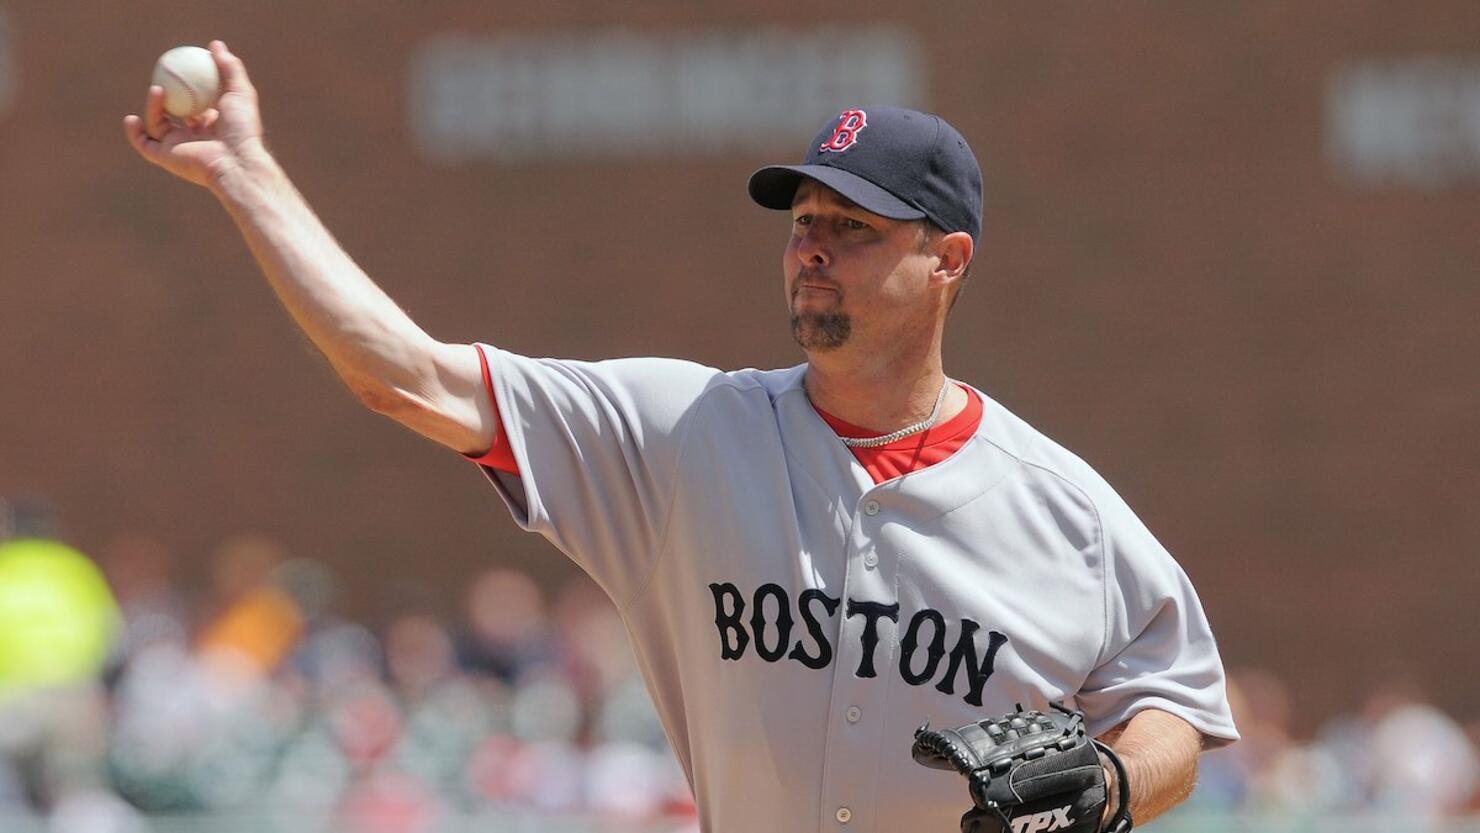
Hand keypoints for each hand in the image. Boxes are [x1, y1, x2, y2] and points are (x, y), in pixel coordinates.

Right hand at [123, 40, 265, 187]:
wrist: (235, 159)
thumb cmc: (241, 128)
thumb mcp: (240, 91)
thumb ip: (229, 67)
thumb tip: (215, 44)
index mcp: (213, 124)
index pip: (196, 104)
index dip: (187, 87)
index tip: (179, 68)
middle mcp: (195, 137)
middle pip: (174, 114)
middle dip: (165, 98)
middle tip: (161, 78)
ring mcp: (180, 147)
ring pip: (157, 125)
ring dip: (152, 107)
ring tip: (157, 90)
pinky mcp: (167, 158)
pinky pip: (144, 144)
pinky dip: (134, 133)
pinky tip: (131, 119)